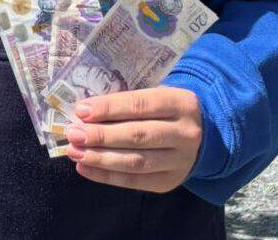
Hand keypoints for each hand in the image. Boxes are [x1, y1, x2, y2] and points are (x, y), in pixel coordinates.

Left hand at [62, 87, 202, 193]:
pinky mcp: (170, 181)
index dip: (109, 108)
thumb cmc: (168, 110)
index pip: (141, 105)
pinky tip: (85, 168)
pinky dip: (106, 176)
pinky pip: (134, 181)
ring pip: (135, 161)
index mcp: (182, 103)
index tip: (82, 110)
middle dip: (101, 135)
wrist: (205, 134)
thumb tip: (85, 112)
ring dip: (100, 158)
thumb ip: (128, 102)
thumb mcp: (158, 96)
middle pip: (137, 135)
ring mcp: (180, 160)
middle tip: (73, 133)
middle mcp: (185, 133)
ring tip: (75, 152)